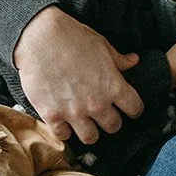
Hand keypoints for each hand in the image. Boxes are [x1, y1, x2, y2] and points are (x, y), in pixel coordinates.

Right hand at [13, 6, 142, 142]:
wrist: (40, 38)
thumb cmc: (72, 38)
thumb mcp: (102, 45)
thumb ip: (119, 60)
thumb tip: (133, 61)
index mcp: (113, 86)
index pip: (135, 109)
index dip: (134, 108)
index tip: (129, 107)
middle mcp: (96, 103)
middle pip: (114, 126)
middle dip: (111, 121)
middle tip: (104, 114)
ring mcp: (74, 112)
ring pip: (91, 138)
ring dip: (90, 130)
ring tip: (85, 122)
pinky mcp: (52, 115)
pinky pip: (63, 136)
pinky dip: (64, 131)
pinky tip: (64, 122)